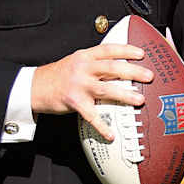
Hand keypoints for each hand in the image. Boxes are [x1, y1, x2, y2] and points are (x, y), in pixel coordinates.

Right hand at [31, 43, 154, 140]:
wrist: (35, 87)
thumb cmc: (60, 75)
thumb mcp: (76, 61)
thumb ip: (95, 61)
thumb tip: (120, 65)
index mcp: (85, 56)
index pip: (109, 49)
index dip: (126, 50)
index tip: (141, 54)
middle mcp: (83, 68)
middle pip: (112, 68)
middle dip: (133, 72)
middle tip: (149, 76)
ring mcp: (78, 85)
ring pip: (106, 89)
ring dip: (125, 95)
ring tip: (139, 100)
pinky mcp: (74, 102)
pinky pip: (91, 115)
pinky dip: (102, 126)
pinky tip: (111, 134)